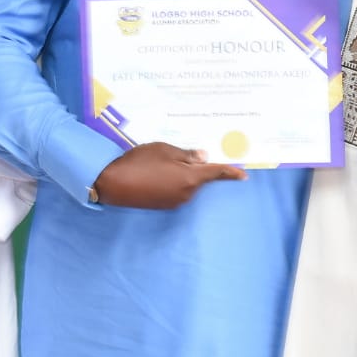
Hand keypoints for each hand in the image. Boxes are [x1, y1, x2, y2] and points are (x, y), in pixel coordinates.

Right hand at [92, 142, 246, 209]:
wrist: (113, 185)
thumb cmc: (139, 162)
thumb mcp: (163, 150)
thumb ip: (186, 154)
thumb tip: (203, 158)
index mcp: (191, 178)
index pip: (216, 173)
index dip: (231, 173)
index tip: (244, 175)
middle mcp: (187, 193)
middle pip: (199, 178)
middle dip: (195, 167)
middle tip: (178, 155)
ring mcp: (175, 202)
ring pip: (186, 184)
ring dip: (180, 175)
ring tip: (159, 163)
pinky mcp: (163, 206)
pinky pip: (175, 191)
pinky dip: (171, 182)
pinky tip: (155, 175)